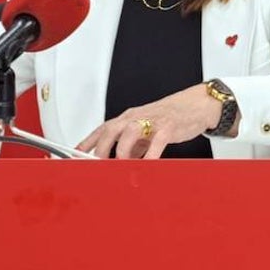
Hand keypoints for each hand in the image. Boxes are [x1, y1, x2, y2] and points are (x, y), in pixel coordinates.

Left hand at [77, 83, 224, 158]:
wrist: (196, 104)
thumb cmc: (169, 117)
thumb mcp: (146, 131)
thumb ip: (132, 147)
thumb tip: (119, 164)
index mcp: (128, 118)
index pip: (102, 129)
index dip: (87, 142)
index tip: (74, 155)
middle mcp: (136, 117)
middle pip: (111, 129)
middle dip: (101, 148)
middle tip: (96, 165)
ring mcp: (152, 120)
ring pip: (130, 131)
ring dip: (122, 150)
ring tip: (120, 165)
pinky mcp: (169, 126)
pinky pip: (157, 141)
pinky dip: (150, 155)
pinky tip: (147, 165)